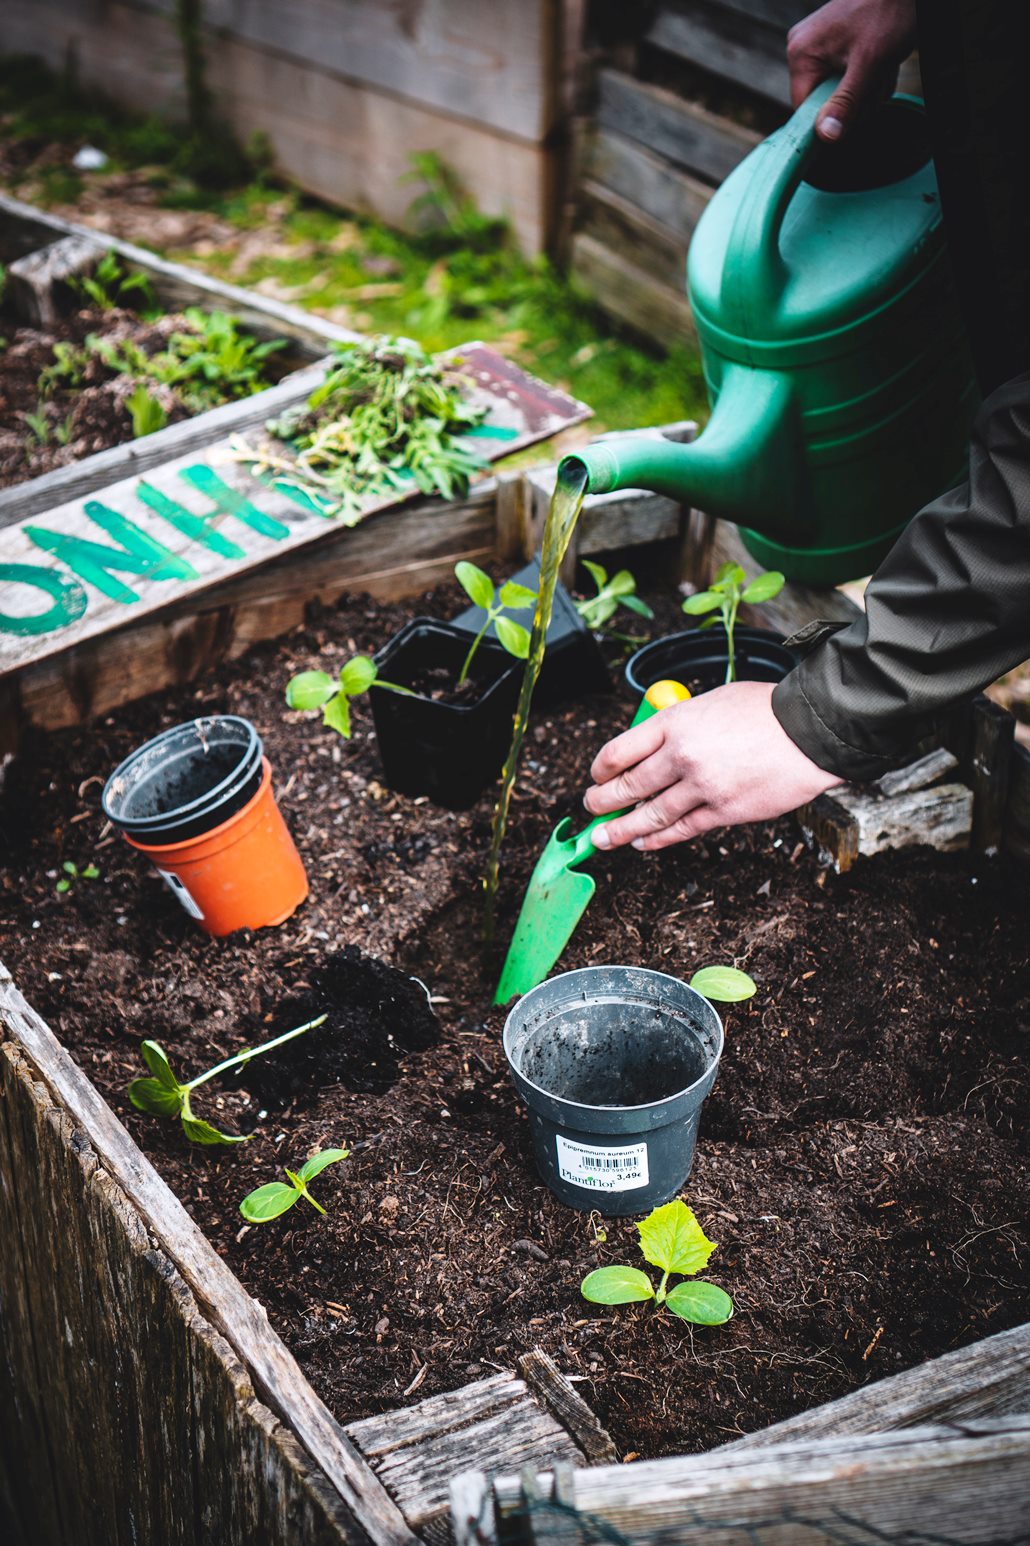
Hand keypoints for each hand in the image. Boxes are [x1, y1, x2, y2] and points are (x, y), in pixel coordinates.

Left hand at [584, 681, 840, 850]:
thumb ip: (680, 723)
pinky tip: (643, 843)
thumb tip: (655, 745)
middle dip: (601, 802)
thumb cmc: (765, 711)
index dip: (600, 769)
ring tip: (603, 838)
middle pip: (628, 786)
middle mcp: (682, 756)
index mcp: (675, 722)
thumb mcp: (711, 702)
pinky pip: (681, 830)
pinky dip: (657, 839)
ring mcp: (702, 787)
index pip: (619, 750)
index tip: (595, 776)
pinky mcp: (724, 811)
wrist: (810, 731)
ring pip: (649, 815)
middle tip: (590, 809)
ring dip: (620, 830)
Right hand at [787, 0, 916, 142]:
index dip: (830, 118)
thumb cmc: (888, 13)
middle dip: (857, 99)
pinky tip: (881, 61)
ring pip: (840, 92)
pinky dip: (868, 76)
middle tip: (877, 78)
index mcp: (801, 54)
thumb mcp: (869, 63)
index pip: (804, 109)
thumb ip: (846, 101)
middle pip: (824, 102)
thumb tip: (826, 136)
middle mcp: (803, 50)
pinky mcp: (834, 45)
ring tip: (883, 65)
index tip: (856, 111)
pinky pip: (847, 77)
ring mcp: (818, 46)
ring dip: (867, 89)